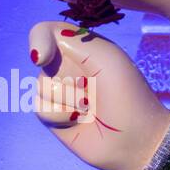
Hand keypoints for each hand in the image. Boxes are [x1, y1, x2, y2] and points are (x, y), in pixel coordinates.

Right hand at [29, 21, 169, 169]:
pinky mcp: (54, 114)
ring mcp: (61, 90)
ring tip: (90, 106)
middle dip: (66, 76)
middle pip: (41, 59)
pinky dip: (61, 115)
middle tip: (91, 87)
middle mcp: (71, 66)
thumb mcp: (105, 59)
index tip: (42, 57)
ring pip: (40, 84)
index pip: (49, 31)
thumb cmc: (126, 94)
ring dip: (67, 98)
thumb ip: (72, 42)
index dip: (39, 40)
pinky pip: (40, 107)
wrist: (134, 138)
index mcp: (87, 47)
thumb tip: (36, 53)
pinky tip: (79, 120)